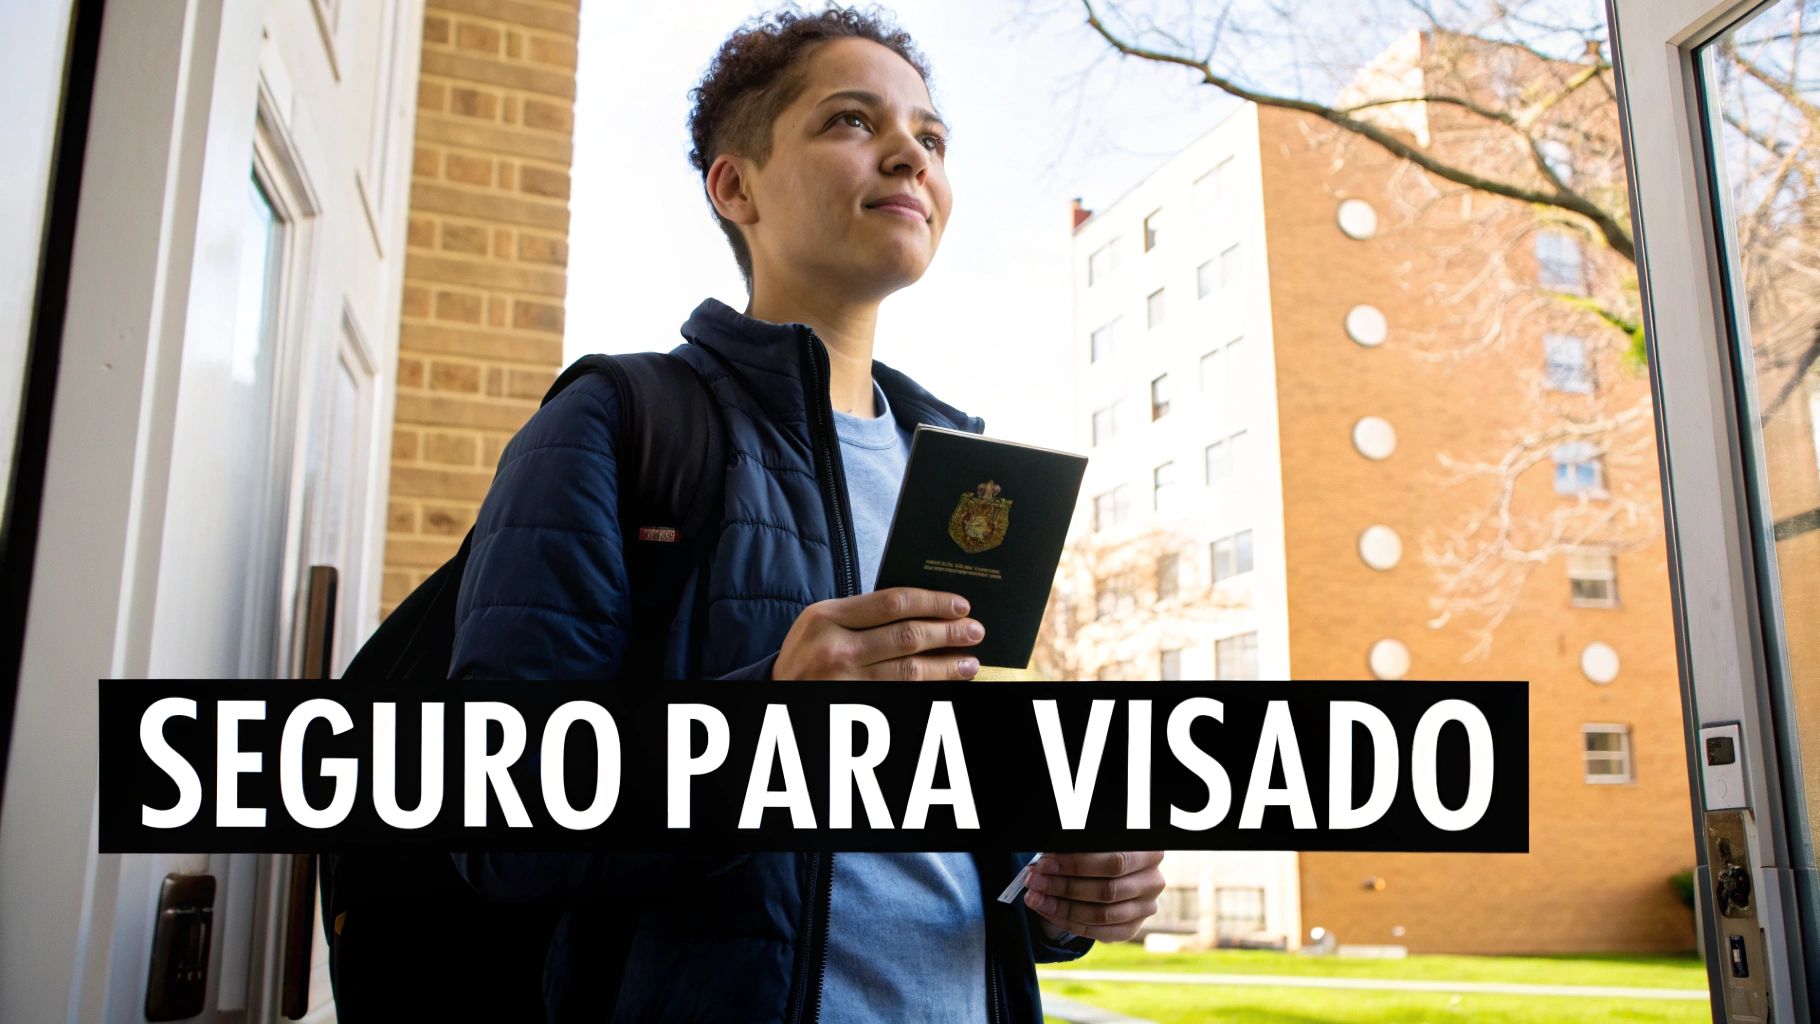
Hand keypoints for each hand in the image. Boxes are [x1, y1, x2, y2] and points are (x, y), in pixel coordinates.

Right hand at [772, 587, 984, 680]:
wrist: (776, 693)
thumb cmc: (808, 652)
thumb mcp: (822, 622)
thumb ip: (864, 614)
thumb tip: (927, 609)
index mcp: (827, 617)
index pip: (893, 603)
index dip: (933, 603)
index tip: (961, 605)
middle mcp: (836, 649)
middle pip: (907, 636)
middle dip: (948, 633)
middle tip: (975, 631)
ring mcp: (845, 682)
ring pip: (910, 672)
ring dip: (946, 668)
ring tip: (970, 663)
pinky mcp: (855, 706)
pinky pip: (901, 695)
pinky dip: (928, 689)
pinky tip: (946, 685)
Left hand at [1023, 851, 1164, 941]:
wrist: (1109, 873)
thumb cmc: (1097, 853)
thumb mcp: (1091, 845)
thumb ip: (1074, 850)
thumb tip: (1046, 862)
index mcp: (1149, 853)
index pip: (1113, 861)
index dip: (1076, 864)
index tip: (1044, 864)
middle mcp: (1153, 881)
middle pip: (1107, 890)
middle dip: (1064, 887)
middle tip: (1034, 882)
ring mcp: (1146, 907)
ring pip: (1102, 915)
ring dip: (1062, 908)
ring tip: (1035, 898)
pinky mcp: (1133, 927)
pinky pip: (1100, 932)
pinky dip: (1069, 923)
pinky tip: (1048, 912)